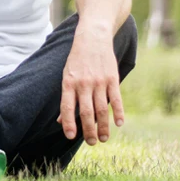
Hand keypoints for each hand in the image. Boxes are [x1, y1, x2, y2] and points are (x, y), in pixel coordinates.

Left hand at [58, 26, 123, 145]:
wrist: (93, 38)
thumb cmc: (77, 60)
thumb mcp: (66, 76)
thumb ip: (66, 99)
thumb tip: (60, 122)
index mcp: (68, 83)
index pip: (66, 107)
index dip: (68, 123)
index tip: (70, 137)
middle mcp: (83, 83)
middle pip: (86, 112)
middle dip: (88, 130)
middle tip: (91, 143)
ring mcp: (99, 81)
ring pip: (101, 109)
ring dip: (103, 126)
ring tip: (103, 138)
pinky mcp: (112, 78)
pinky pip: (116, 98)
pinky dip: (118, 112)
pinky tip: (119, 124)